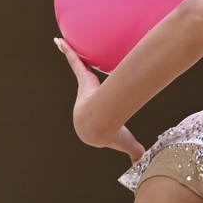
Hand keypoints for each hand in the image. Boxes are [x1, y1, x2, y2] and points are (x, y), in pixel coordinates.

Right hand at [55, 38, 144, 162]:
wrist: (99, 124)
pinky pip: (74, 61)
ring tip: (65, 45)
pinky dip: (67, 51)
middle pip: (88, 85)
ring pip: (79, 69)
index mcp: (95, 113)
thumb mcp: (126, 142)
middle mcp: (86, 99)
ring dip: (71, 57)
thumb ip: (134, 151)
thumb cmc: (111, 133)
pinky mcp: (84, 78)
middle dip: (85, 79)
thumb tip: (141, 161)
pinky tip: (60, 41)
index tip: (102, 102)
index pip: (97, 106)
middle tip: (85, 69)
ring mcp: (85, 88)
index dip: (100, 104)